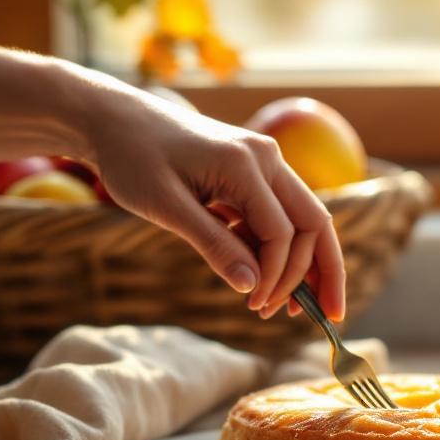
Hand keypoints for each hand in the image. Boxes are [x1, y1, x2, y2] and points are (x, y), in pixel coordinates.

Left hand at [81, 86, 345, 320]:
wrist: (117, 120)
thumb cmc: (132, 158)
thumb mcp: (166, 207)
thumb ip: (212, 245)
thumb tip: (250, 287)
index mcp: (246, 163)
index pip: (281, 231)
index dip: (275, 275)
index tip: (254, 306)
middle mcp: (266, 158)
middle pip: (315, 223)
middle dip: (322, 273)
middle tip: (321, 318)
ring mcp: (264, 163)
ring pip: (303, 221)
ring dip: (305, 264)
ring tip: (297, 307)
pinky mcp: (254, 173)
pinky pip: (279, 216)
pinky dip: (279, 250)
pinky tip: (266, 279)